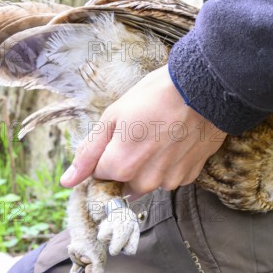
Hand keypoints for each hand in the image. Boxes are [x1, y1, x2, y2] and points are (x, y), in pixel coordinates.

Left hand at [60, 65, 226, 197]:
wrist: (203, 89)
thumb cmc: (155, 96)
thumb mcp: (112, 116)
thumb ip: (89, 153)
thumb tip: (68, 181)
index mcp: (120, 167)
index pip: (98, 176)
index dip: (103, 157)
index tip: (115, 139)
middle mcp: (145, 182)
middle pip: (123, 182)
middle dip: (125, 164)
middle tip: (138, 135)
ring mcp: (169, 181)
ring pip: (147, 181)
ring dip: (147, 166)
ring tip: (158, 136)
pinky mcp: (189, 177)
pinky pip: (169, 177)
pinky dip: (168, 164)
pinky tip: (173, 141)